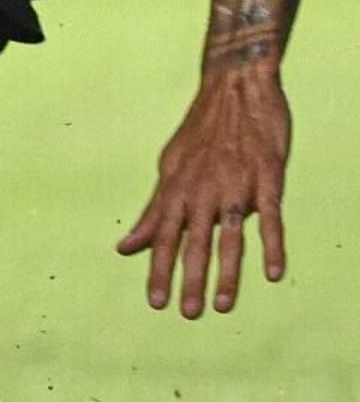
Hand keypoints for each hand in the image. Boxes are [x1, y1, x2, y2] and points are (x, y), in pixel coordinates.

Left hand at [117, 64, 291, 317]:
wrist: (235, 87)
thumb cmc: (202, 132)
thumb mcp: (170, 168)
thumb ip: (153, 211)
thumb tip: (126, 246)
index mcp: (176, 187)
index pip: (163, 236)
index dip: (158, 269)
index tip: (155, 303)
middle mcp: (202, 189)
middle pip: (193, 241)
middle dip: (188, 279)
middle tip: (186, 314)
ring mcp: (236, 184)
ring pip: (229, 236)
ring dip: (227, 273)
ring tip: (223, 306)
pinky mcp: (268, 178)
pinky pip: (271, 218)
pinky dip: (272, 246)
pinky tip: (274, 274)